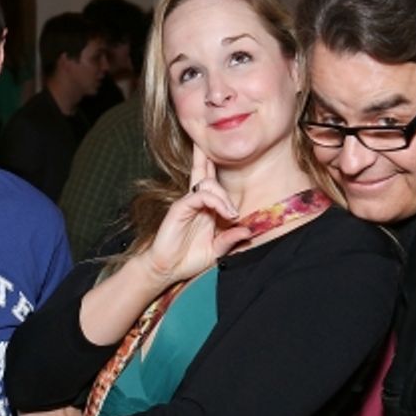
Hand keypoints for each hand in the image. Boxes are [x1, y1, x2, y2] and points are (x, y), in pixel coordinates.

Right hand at [142, 146, 250, 284]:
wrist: (167, 270)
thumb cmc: (188, 259)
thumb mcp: (216, 250)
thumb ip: (230, 239)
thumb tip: (248, 231)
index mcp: (205, 208)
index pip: (212, 182)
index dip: (219, 171)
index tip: (237, 174)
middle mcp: (196, 201)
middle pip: (203, 171)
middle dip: (209, 156)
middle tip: (220, 146)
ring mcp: (188, 203)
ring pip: (208, 183)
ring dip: (224, 196)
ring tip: (232, 214)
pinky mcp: (180, 208)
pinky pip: (200, 196)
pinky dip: (217, 202)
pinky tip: (227, 213)